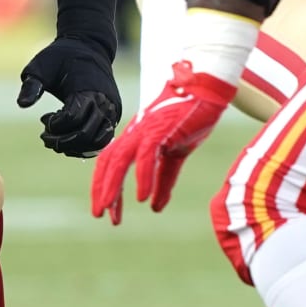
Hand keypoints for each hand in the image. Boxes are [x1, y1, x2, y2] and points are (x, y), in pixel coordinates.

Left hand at [17, 36, 120, 157]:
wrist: (89, 46)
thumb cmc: (60, 57)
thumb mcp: (40, 67)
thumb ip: (31, 85)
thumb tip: (22, 105)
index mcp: (87, 89)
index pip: (72, 119)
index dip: (54, 125)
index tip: (43, 118)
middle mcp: (103, 102)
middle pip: (85, 134)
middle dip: (62, 141)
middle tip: (45, 137)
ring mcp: (111, 109)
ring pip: (97, 142)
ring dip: (75, 147)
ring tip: (58, 142)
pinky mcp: (113, 114)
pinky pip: (103, 139)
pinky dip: (86, 146)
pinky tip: (69, 142)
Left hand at [91, 60, 235, 222]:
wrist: (207, 91)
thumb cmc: (190, 119)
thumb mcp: (175, 156)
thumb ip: (163, 180)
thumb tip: (154, 207)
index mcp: (135, 138)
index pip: (110, 163)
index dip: (104, 185)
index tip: (105, 211)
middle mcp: (134, 134)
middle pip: (108, 162)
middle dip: (101, 189)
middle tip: (99, 215)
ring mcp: (145, 130)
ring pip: (119, 160)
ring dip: (113, 186)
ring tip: (110, 210)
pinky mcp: (161, 129)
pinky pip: (146, 156)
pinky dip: (143, 177)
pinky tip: (142, 197)